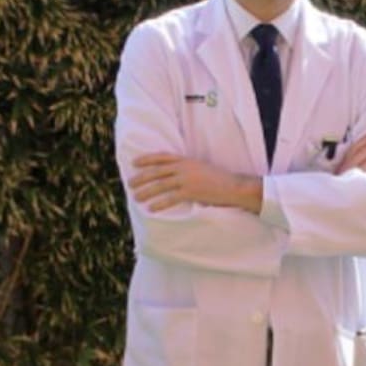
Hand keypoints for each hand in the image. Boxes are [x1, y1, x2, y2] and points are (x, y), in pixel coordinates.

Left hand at [129, 154, 260, 212]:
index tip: (135, 163)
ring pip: (160, 185)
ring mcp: (187, 179)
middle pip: (157, 171)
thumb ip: (188, 169)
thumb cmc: (220, 180)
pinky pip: (170, 199)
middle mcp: (184, 168)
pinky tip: (151, 208)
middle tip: (130, 184)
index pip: (162, 157)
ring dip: (146, 192)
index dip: (147, 159)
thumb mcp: (202, 168)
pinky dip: (159, 204)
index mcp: (187, 160)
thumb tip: (174, 175)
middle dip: (141, 177)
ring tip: (136, 197)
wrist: (235, 187)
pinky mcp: (191, 192)